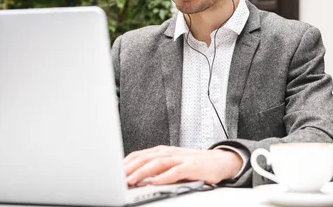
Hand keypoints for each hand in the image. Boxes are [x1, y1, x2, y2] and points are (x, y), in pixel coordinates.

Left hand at [123, 145, 242, 185]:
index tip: (113, 173)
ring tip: (131, 181)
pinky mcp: (192, 166)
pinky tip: (156, 182)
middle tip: (117, 179)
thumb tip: (133, 177)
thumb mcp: (171, 164)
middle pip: (145, 158)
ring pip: (157, 163)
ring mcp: (181, 158)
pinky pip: (176, 171)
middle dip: (129, 168)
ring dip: (142, 172)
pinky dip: (165, 176)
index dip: (125, 163)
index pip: (139, 155)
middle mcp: (170, 152)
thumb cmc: (193, 164)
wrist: (220, 161)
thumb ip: (155, 168)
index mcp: (162, 151)